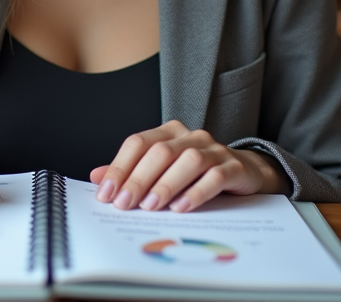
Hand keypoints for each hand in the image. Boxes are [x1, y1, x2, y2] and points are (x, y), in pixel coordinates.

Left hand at [88, 120, 284, 212]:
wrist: (244, 172)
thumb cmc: (196, 173)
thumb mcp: (162, 170)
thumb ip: (131, 172)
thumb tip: (97, 177)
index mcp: (169, 132)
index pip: (138, 143)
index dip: (120, 167)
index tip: (106, 192)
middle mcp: (191, 136)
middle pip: (160, 152)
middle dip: (138, 179)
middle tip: (124, 204)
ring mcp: (214, 150)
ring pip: (188, 161)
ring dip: (165, 185)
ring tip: (150, 207)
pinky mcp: (234, 167)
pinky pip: (215, 176)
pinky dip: (196, 193)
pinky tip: (181, 208)